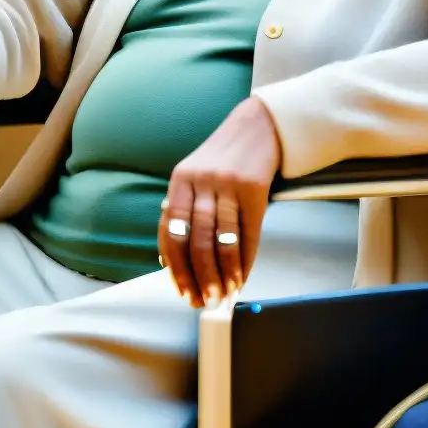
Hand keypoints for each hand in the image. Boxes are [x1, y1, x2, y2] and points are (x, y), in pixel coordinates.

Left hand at [160, 96, 282, 307]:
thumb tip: (171, 257)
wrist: (257, 127)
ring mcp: (228, 185)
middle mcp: (201, 182)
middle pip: (197, 239)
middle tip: (204, 300)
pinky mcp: (254, 189)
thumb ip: (182, 208)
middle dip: (200, 276)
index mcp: (180, 180)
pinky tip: (243, 276)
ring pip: (222, 240)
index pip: (170, 229)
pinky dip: (246, 260)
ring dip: (224, 273)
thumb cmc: (222, 159)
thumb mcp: (193, 174)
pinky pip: (249, 233)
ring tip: (224, 294)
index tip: (181, 290)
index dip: (175, 265)